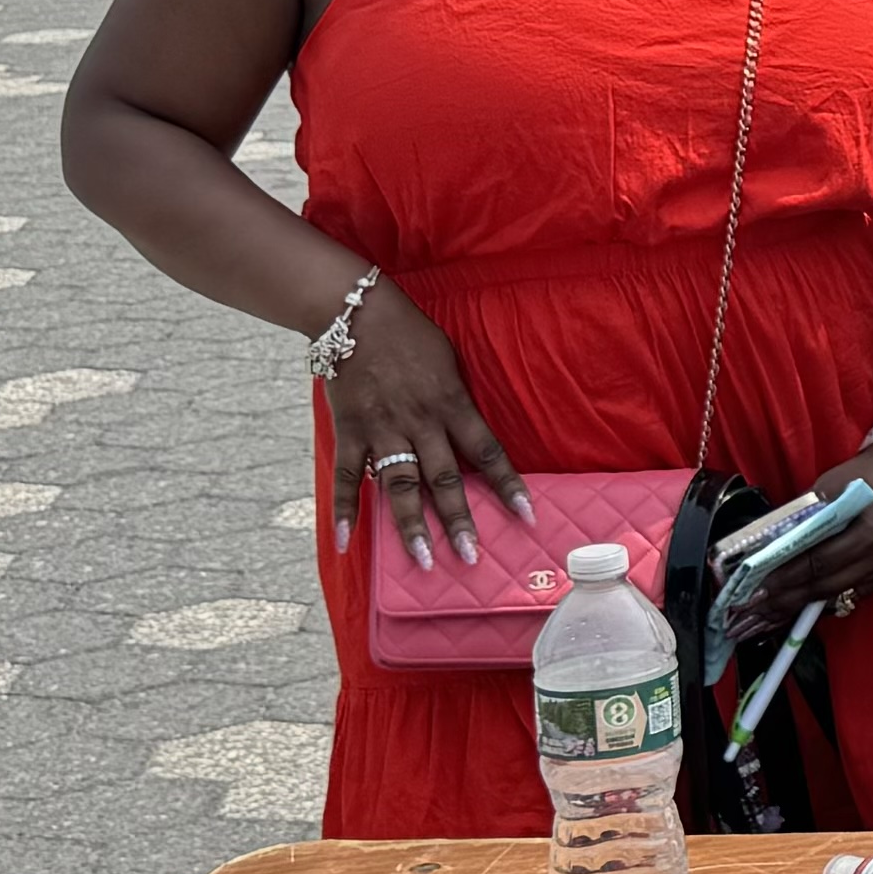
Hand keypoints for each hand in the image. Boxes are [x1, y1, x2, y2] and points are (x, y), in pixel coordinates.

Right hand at [326, 282, 530, 563]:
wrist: (356, 312)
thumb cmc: (410, 335)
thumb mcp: (449, 363)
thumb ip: (460, 402)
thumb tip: (474, 439)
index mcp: (452, 404)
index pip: (487, 451)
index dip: (508, 485)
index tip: (527, 516)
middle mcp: (421, 421)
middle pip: (444, 478)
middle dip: (459, 520)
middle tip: (472, 557)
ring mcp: (383, 428)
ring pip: (400, 485)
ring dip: (411, 525)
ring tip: (423, 561)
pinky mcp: (350, 430)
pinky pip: (349, 476)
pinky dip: (345, 510)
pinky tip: (345, 541)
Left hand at [719, 448, 872, 645]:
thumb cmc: (869, 473)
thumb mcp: (830, 484)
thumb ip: (804, 515)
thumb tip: (770, 542)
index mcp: (870, 532)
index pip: (818, 562)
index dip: (785, 577)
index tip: (757, 587)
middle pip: (826, 586)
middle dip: (787, 599)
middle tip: (755, 608)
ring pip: (838, 597)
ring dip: (802, 606)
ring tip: (770, 613)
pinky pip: (853, 595)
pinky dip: (825, 600)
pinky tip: (801, 605)